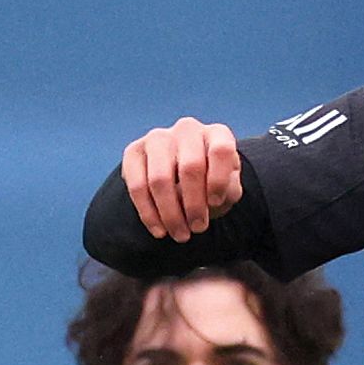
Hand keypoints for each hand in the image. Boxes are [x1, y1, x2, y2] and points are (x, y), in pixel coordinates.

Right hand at [122, 118, 242, 240]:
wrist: (182, 176)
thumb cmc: (211, 182)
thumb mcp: (229, 187)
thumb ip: (229, 190)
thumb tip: (214, 196)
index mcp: (216, 134)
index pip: (220, 151)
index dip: (218, 180)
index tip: (215, 203)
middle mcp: (187, 130)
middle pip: (190, 167)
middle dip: (194, 205)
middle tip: (198, 229)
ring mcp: (158, 138)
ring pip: (160, 179)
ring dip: (171, 214)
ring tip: (180, 234)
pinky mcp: (134, 152)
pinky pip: (137, 186)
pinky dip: (149, 214)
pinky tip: (160, 230)